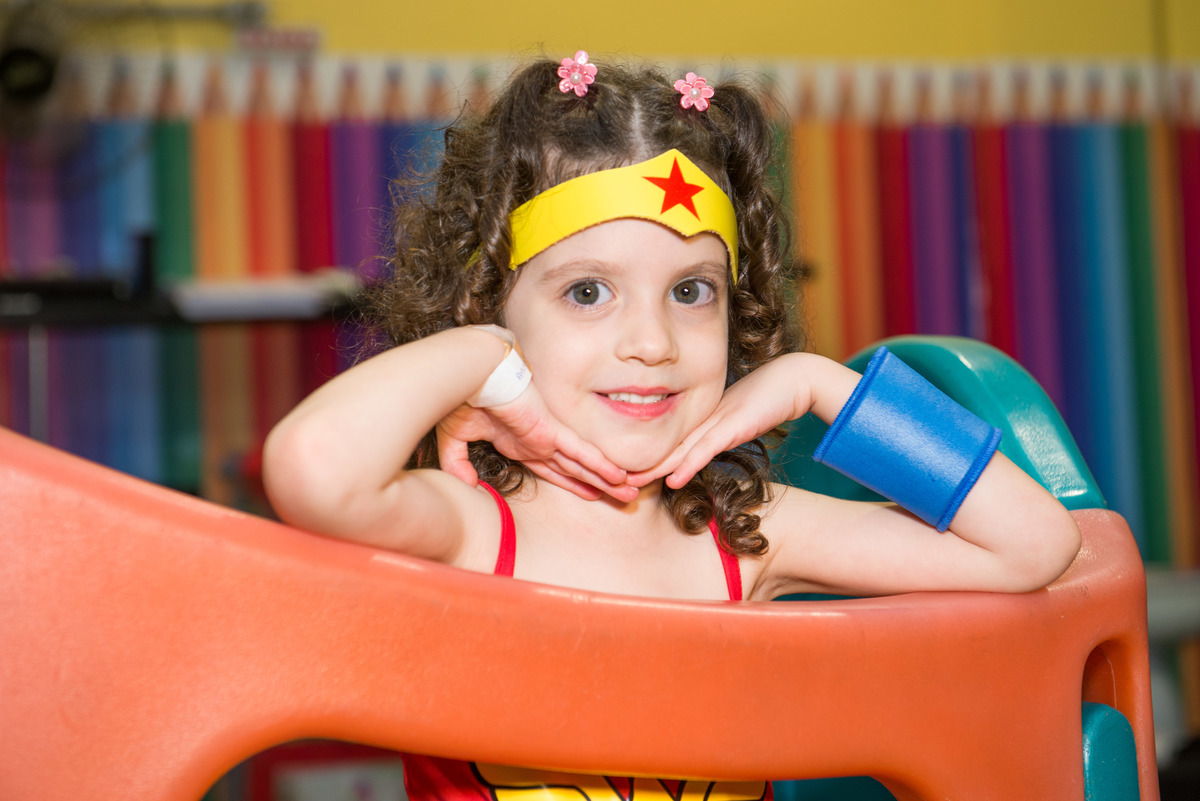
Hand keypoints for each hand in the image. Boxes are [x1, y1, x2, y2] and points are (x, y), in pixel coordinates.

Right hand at [436, 385, 635, 501]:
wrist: (468, 374)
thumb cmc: (460, 398)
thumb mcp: (454, 439)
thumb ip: (458, 464)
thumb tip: (465, 485)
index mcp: (518, 441)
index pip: (551, 468)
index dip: (572, 482)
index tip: (592, 493)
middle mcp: (536, 440)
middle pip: (574, 469)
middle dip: (598, 484)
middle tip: (624, 495)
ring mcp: (546, 436)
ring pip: (584, 465)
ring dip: (608, 480)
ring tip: (631, 492)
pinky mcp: (551, 431)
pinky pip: (581, 454)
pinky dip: (601, 466)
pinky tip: (619, 476)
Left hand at [629, 354, 810, 489]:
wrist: (792, 380)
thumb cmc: (766, 399)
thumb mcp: (735, 420)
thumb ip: (716, 435)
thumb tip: (699, 452)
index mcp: (699, 417)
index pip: (666, 439)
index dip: (644, 455)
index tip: (621, 470)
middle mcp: (702, 418)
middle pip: (663, 444)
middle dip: (636, 463)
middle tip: (609, 479)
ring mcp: (715, 421)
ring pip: (677, 449)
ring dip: (653, 468)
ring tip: (628, 483)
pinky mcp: (732, 426)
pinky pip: (705, 449)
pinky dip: (687, 465)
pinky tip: (671, 480)